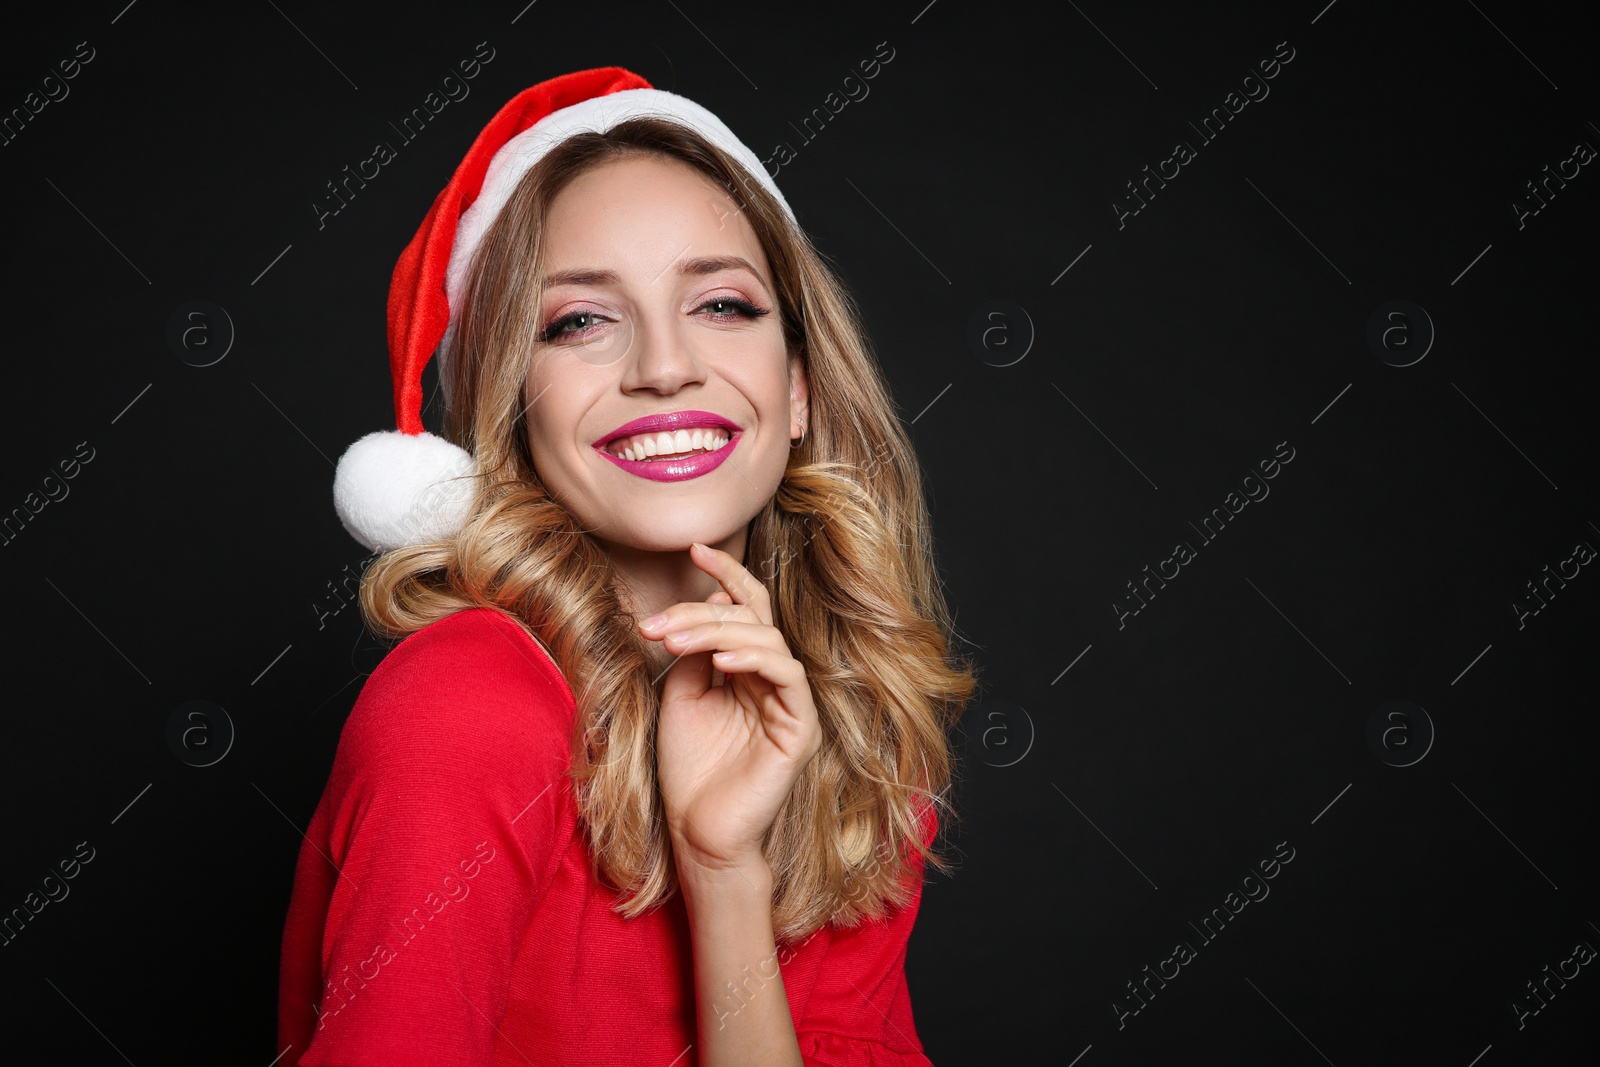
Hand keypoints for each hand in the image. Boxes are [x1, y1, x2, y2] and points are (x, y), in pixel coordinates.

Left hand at [641, 542, 822, 878]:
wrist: (698, 834)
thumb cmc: (689, 770)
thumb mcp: (681, 697)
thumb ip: (694, 654)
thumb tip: (704, 607)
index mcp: (748, 670)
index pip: (746, 609)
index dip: (726, 575)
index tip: (694, 548)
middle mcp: (774, 681)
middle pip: (751, 619)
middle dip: (701, 613)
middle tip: (656, 625)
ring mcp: (790, 704)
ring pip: (768, 640)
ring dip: (718, 632)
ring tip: (674, 642)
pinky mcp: (800, 728)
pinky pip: (788, 676)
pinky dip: (754, 659)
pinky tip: (720, 661)